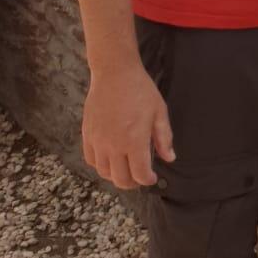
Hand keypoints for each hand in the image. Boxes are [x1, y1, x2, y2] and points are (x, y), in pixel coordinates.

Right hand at [81, 63, 174, 189]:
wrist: (114, 73)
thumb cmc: (140, 90)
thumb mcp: (159, 111)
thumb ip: (164, 138)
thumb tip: (169, 158)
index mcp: (134, 141)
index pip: (140, 174)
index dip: (148, 180)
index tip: (153, 178)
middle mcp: (113, 145)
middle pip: (120, 179)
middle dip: (133, 183)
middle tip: (140, 178)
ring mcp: (98, 141)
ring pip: (104, 172)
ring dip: (116, 176)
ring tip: (126, 170)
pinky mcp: (87, 135)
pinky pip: (91, 160)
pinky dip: (100, 166)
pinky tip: (110, 160)